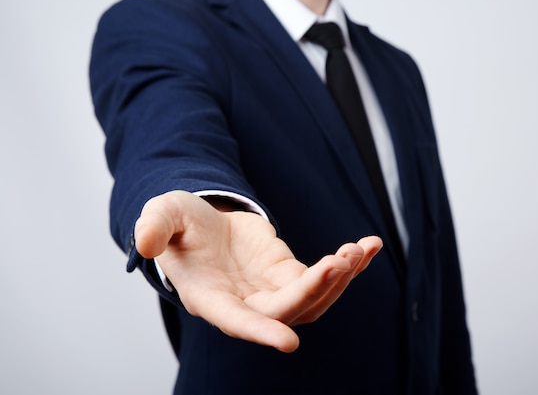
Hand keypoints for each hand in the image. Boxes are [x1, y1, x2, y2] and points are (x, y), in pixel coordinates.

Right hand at [134, 190, 381, 351]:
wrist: (203, 225)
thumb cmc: (178, 226)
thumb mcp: (163, 216)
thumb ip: (154, 227)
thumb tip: (144, 244)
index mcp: (210, 297)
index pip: (236, 321)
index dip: (260, 332)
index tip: (289, 343)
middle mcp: (245, 303)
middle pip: (287, 310)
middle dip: (316, 289)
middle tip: (341, 259)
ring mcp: (271, 291)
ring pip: (313, 300)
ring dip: (340, 279)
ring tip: (362, 248)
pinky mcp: (290, 273)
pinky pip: (325, 276)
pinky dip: (349, 264)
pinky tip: (370, 245)